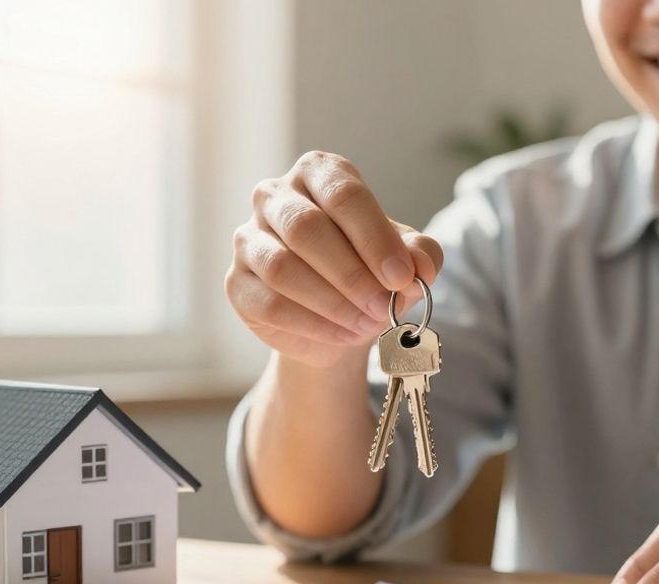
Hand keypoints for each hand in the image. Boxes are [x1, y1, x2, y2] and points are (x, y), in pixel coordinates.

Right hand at [227, 150, 443, 367]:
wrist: (336, 318)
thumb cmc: (370, 272)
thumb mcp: (404, 259)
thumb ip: (420, 255)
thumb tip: (422, 267)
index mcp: (319, 173)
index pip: (344, 195)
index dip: (375, 238)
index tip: (402, 276)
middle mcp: (276, 195)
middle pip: (307, 228)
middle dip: (351, 274)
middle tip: (383, 306)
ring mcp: (248, 238)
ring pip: (282, 267)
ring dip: (331, 302)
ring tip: (366, 324)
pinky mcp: (237, 282)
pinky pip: (268, 303)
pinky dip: (311, 325)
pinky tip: (342, 335)